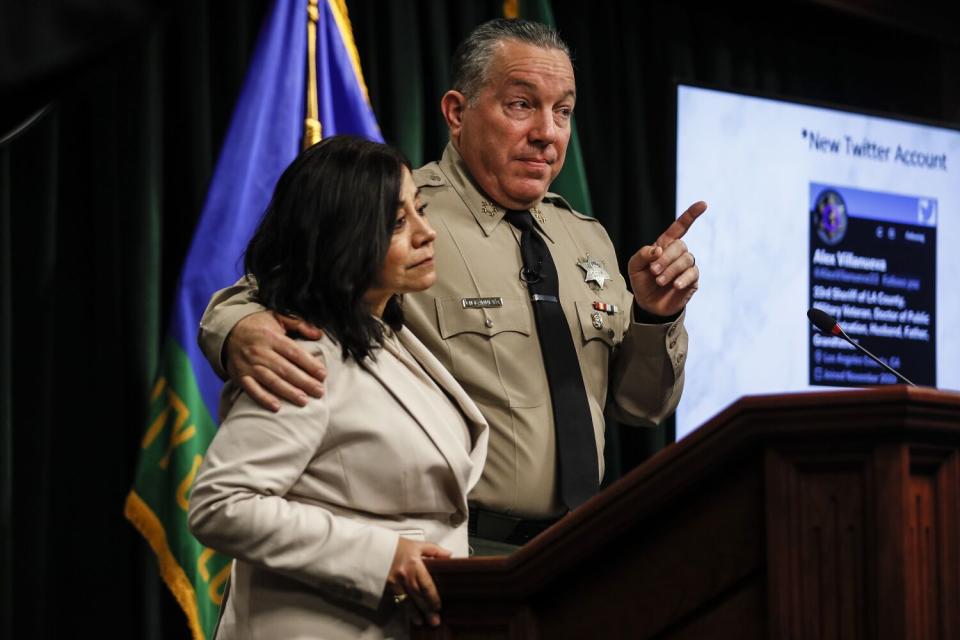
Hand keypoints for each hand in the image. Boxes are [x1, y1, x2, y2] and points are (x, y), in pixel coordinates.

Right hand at [224, 311, 325, 411]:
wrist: (228, 331)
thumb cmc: (259, 325)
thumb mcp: (278, 317)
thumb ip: (299, 324)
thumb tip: (319, 334)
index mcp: (271, 337)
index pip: (293, 352)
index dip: (309, 364)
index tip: (322, 374)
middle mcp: (260, 352)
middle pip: (285, 369)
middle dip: (304, 382)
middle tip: (319, 391)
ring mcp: (249, 365)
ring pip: (271, 381)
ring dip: (288, 392)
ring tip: (304, 401)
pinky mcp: (240, 376)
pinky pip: (252, 389)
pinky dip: (263, 399)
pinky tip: (277, 407)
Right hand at [387, 538, 451, 626]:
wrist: (373, 548)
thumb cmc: (396, 546)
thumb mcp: (416, 544)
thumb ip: (434, 550)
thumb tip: (449, 555)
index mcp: (414, 563)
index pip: (426, 584)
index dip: (433, 597)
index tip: (438, 605)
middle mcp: (404, 575)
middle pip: (418, 595)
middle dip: (427, 609)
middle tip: (434, 620)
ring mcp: (394, 582)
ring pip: (407, 601)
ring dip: (415, 613)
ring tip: (422, 621)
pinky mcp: (386, 587)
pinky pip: (397, 600)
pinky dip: (404, 609)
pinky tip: (409, 616)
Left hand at [627, 201, 705, 317]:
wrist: (648, 305)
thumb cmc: (642, 282)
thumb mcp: (634, 266)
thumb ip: (642, 254)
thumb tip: (658, 249)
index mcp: (665, 245)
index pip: (680, 227)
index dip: (691, 215)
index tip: (703, 204)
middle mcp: (678, 253)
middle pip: (680, 246)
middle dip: (665, 258)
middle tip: (654, 272)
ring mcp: (687, 266)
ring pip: (686, 259)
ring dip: (671, 270)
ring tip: (660, 281)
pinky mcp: (692, 280)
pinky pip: (692, 273)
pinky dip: (683, 278)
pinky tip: (675, 285)